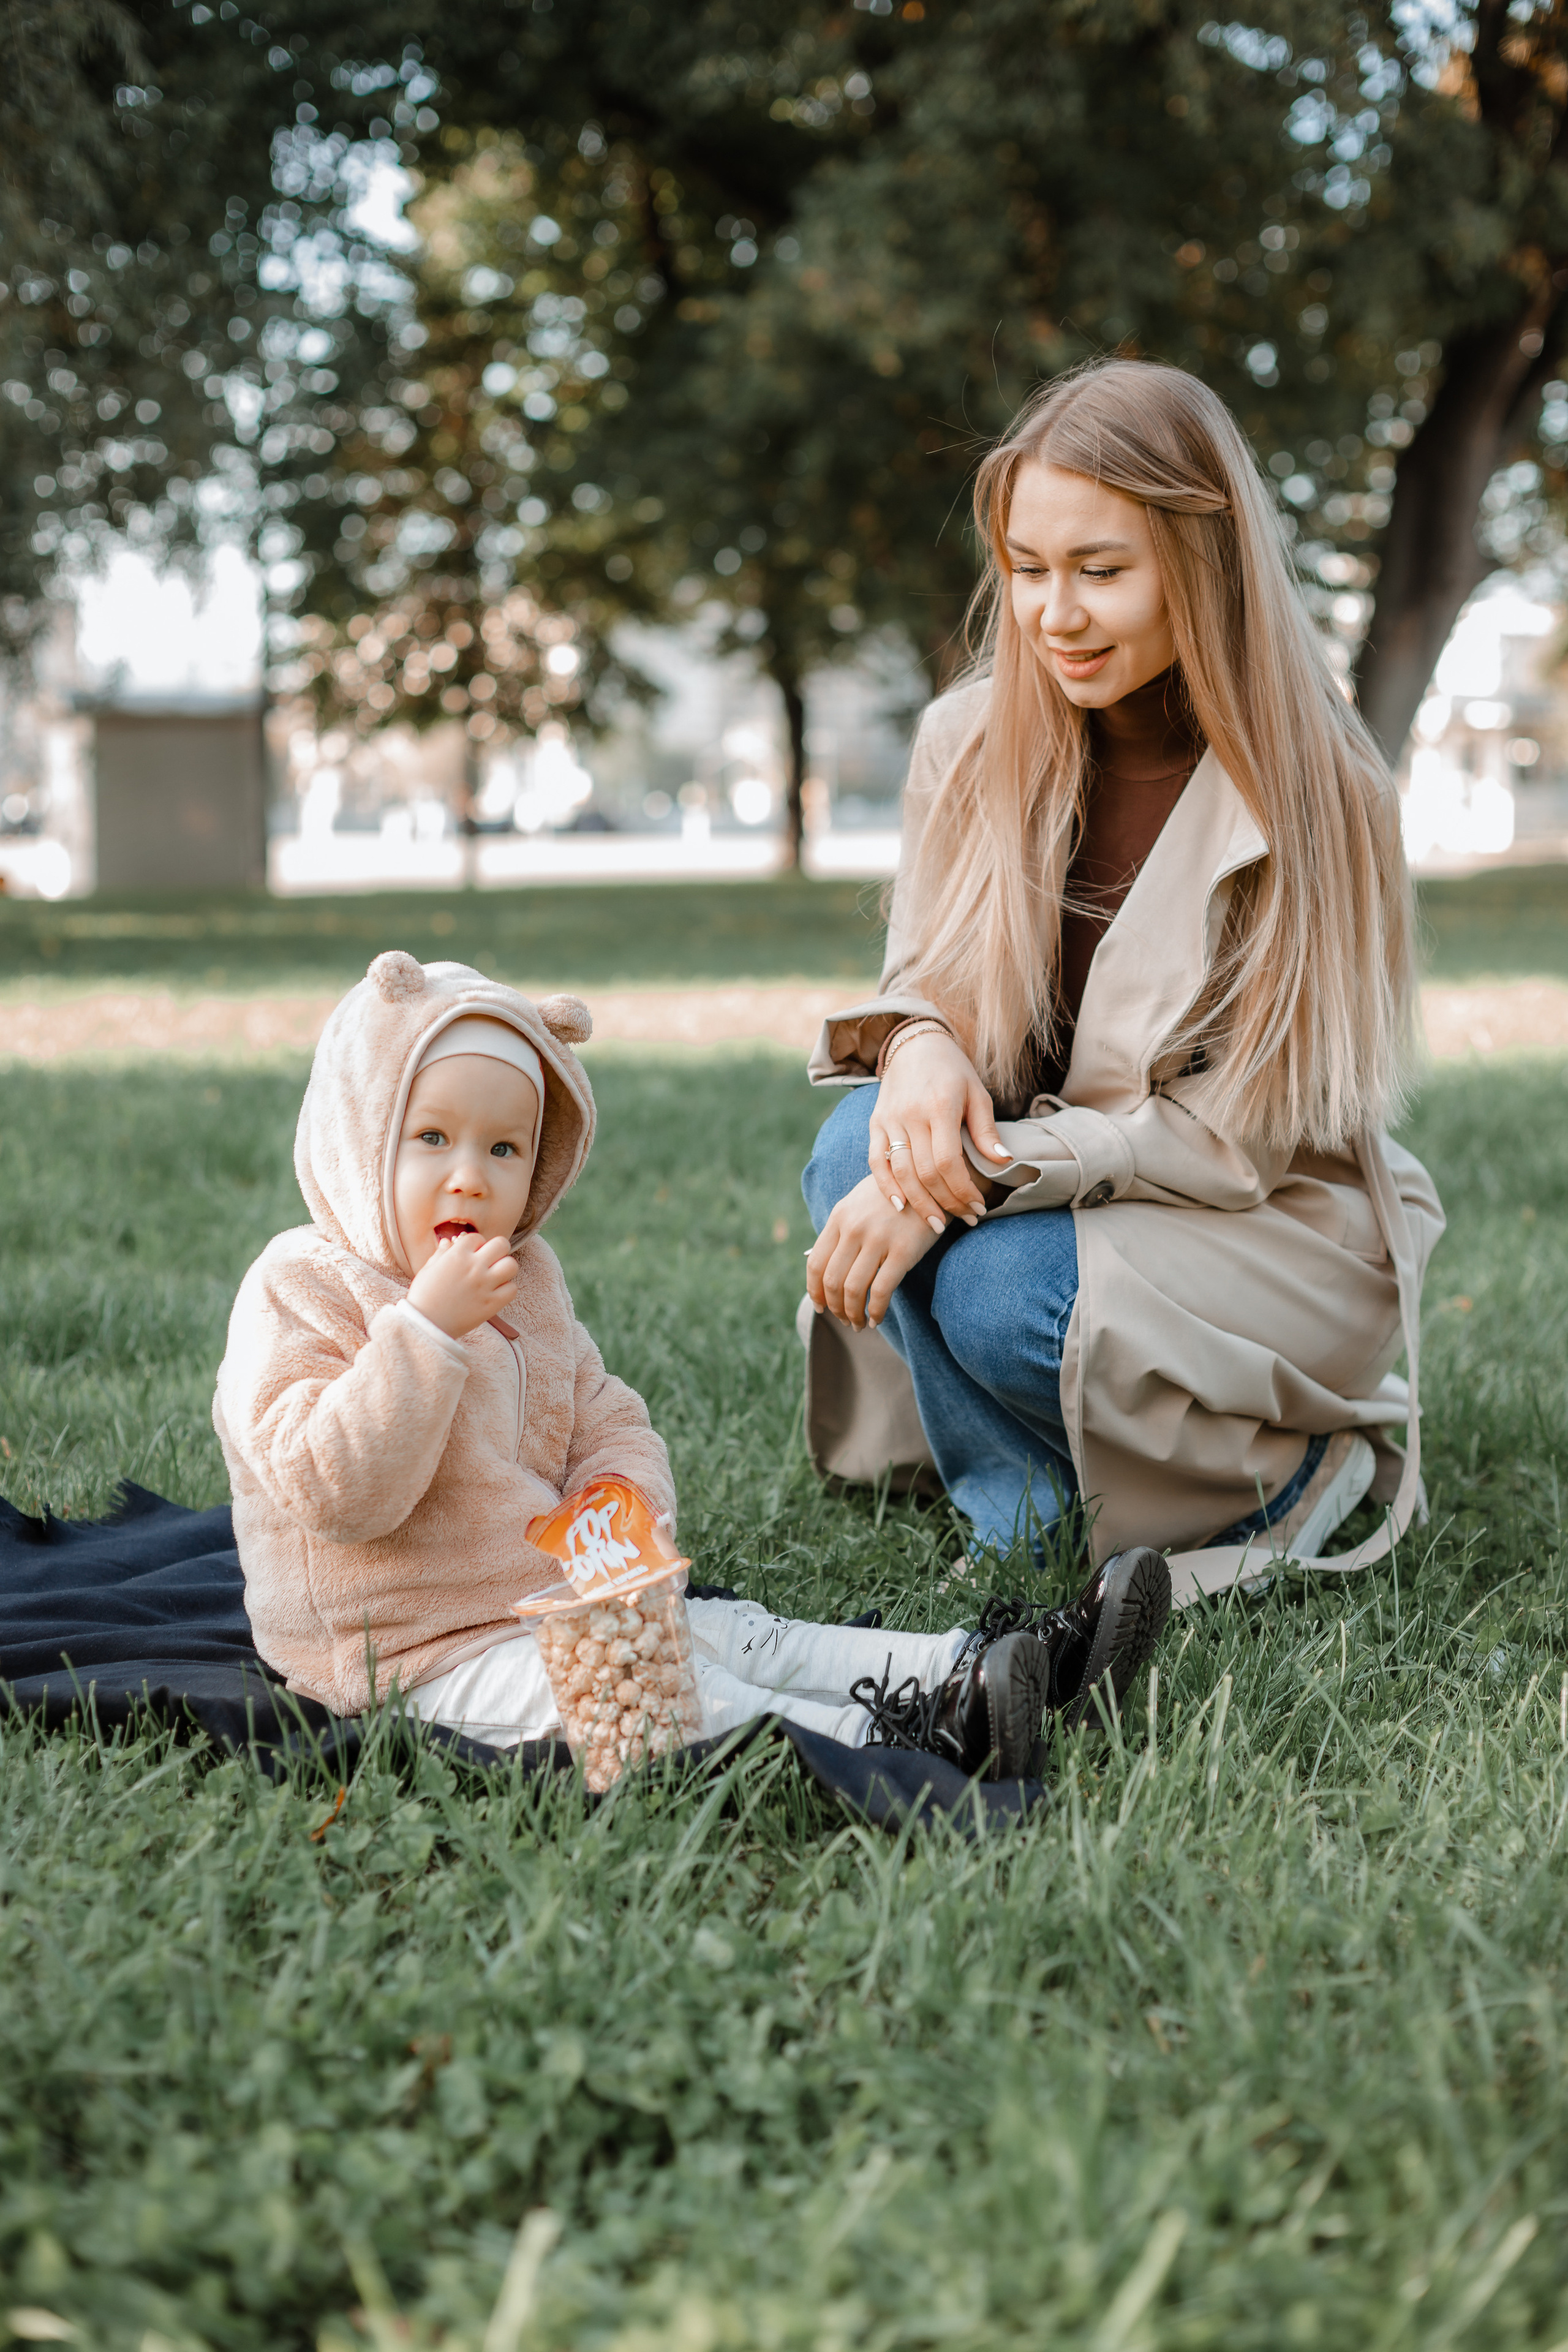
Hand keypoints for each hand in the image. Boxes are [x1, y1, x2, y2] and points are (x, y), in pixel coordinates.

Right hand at [408, 1232, 518, 1338]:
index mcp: (457, 1255)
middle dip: (497, 1249)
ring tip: (497, 1275)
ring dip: (506, 1268)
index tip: (472, 1254)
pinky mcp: (492, 1303)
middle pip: (501, 1244)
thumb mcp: (428, 1270)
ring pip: (511, 1265)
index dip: (476, 1244)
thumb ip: (441, 1253)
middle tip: (491, 1260)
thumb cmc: (423, 1296)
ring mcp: (485, 1285)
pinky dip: (507, 1289)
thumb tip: (448, 1241)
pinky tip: (496, 1292)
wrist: (426, 1324)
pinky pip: (512, 1289)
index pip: (477, 1237)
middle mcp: (474, 1266)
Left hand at [806, 1175, 942, 1329]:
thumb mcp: (858, 1204)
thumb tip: (821, 1265)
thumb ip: (841, 1230)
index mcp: (839, 1216)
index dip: (814, 1291)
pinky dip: (876, 1312)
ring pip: (853, 1289)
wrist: (931, 1182)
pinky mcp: (904, 1250)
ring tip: (857, 1324)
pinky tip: (876, 1320)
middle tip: (843, 1320)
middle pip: (832, 1280)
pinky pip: (882, 1291)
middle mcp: (854, 1227)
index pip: (815, 1262)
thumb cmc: (893, 1197)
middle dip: (834, 1307)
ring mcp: (878, 1238)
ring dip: (852, 1314)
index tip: (820, 1307)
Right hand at [869, 1030, 1011, 1226]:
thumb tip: (1004, 1162)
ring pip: (900, 1172)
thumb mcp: (977, 1094)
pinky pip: (876, 1161)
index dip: (963, 1190)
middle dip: (947, 1203)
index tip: (979, 1206)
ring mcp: (889, 1120)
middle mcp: (911, 1115)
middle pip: (925, 1172)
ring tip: (936, 1223)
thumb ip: (986, 1130)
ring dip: (919, 1203)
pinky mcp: (875, 1124)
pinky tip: (901, 1206)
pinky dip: (886, 1186)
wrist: (915, 1044)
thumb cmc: (953, 1071)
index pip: (948, 1161)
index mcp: (940, 1106)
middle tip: (965, 1219)